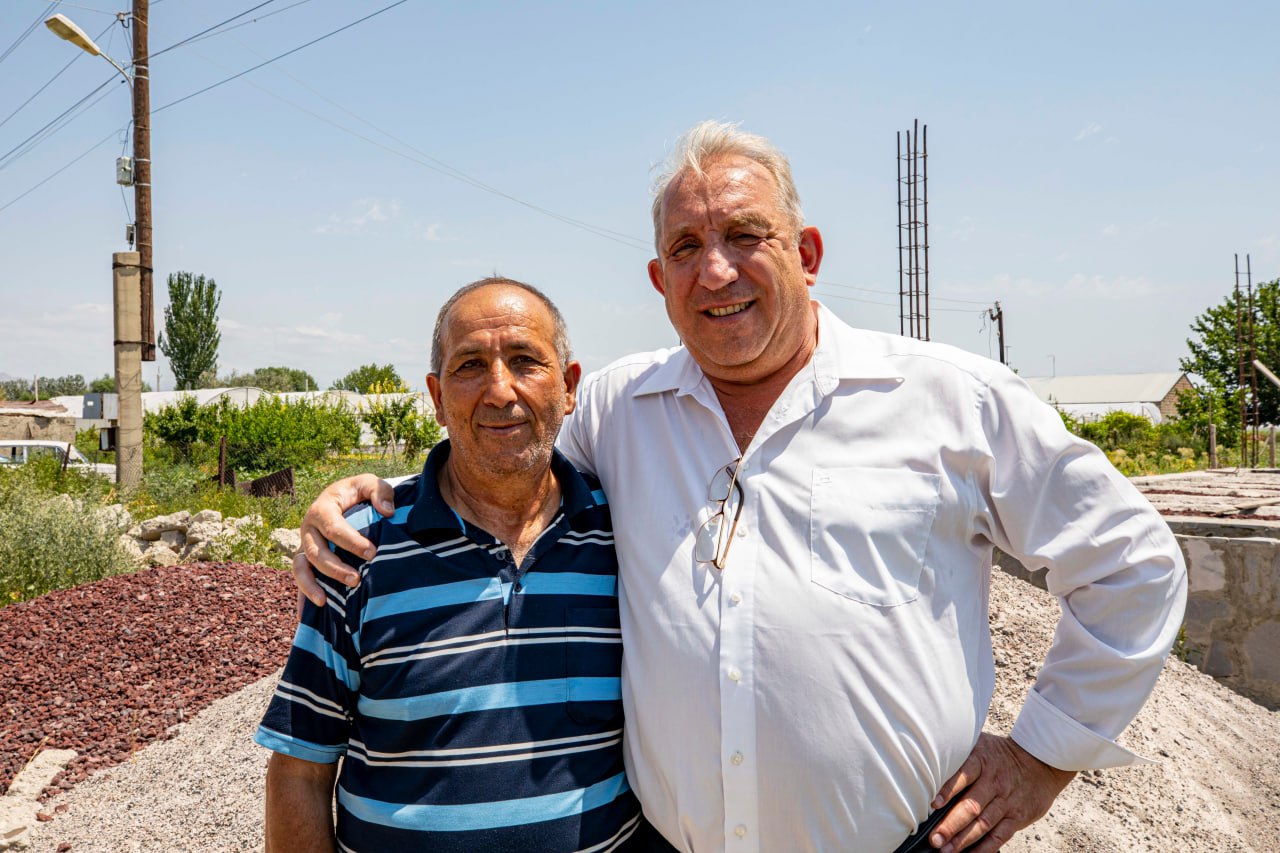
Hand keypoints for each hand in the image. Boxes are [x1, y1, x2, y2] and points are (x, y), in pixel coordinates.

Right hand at [294, 474, 394, 606]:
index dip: (351, 542)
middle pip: (316, 552)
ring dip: (312, 585)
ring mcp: (305, 545)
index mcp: (322, 508)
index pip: (334, 528)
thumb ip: (380, 492)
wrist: (346, 498)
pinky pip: (300, 578)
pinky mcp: (307, 559)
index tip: (372, 553)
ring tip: (325, 602)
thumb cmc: (359, 492)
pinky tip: (305, 615)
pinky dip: (302, 595)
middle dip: (335, 568)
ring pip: (302, 567)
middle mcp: (308, 528)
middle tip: (357, 580)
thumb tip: (387, 512)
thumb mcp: (370, 483)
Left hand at [928, 733, 1075, 851]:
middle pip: (971, 806)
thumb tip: (925, 758)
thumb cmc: (1000, 755)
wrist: (1040, 762)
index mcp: (982, 762)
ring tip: (946, 850)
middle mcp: (994, 783)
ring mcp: (1006, 802)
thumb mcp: (980, 744)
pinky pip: (999, 836)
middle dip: (951, 824)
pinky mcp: (1017, 817)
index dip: (948, 790)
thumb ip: (958, 752)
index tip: (933, 804)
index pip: (963, 775)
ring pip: (983, 824)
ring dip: (963, 840)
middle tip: (935, 838)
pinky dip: (984, 848)